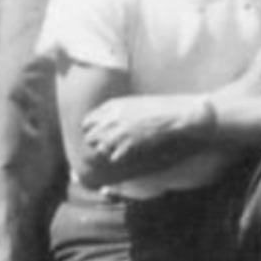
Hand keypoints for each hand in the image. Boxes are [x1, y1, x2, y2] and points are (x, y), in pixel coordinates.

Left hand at [82, 96, 201, 163]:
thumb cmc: (158, 107)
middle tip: (106, 146)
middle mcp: (111, 119)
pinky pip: (113, 157)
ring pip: (99, 149)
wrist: (174, 114)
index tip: (98, 135)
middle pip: (89, 137)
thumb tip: (106, 121)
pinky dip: (119, 157)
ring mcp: (118, 132)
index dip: (91, 130)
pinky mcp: (127, 145)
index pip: (86, 122)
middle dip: (96, 143)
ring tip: (118, 150)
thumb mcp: (133, 102)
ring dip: (107, 151)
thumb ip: (116, 111)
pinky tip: (128, 153)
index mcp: (111, 106)